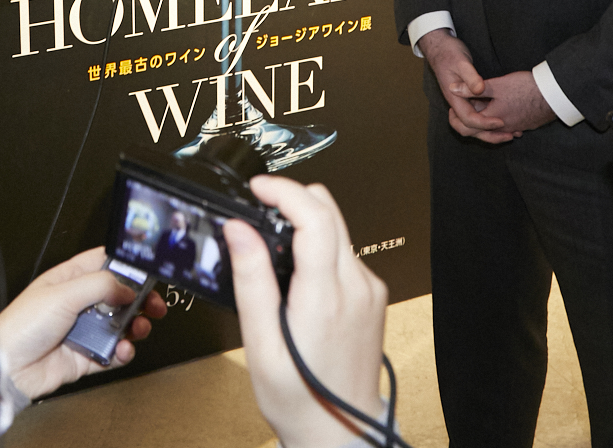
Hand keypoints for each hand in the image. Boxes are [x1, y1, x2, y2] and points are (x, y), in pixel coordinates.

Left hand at [0, 246, 167, 400]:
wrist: (9, 368)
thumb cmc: (21, 326)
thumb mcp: (63, 294)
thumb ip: (100, 285)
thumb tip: (127, 286)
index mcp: (69, 279)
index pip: (104, 264)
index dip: (126, 267)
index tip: (146, 274)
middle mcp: (77, 303)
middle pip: (118, 296)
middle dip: (139, 300)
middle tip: (154, 305)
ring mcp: (83, 330)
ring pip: (119, 325)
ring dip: (134, 326)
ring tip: (138, 329)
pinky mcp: (86, 356)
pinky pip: (112, 353)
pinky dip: (122, 352)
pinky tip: (122, 350)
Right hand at [227, 176, 388, 447]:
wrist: (342, 432)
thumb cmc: (300, 398)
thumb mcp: (260, 345)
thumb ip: (251, 281)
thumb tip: (240, 231)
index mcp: (324, 296)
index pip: (314, 216)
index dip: (284, 191)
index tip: (258, 188)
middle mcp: (355, 286)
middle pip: (330, 211)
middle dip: (293, 199)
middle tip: (260, 210)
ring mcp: (369, 290)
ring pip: (339, 229)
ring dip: (307, 224)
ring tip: (274, 252)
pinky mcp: (373, 296)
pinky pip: (345, 254)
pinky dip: (320, 249)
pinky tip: (299, 279)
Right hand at [417, 31, 504, 140]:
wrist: (440, 48)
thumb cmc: (449, 53)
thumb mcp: (461, 62)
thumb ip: (470, 77)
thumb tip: (480, 90)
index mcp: (454, 98)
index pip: (468, 119)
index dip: (485, 123)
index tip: (501, 121)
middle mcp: (458, 104)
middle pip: (471, 129)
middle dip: (490, 135)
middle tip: (510, 135)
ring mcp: (463, 102)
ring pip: (476, 124)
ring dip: (492, 131)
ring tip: (512, 132)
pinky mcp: (469, 99)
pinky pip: (480, 114)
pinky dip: (492, 120)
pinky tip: (507, 118)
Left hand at [461, 68, 554, 139]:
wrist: (554, 94)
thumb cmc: (525, 88)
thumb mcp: (497, 85)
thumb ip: (473, 88)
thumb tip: (452, 88)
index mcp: (493, 120)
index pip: (468, 128)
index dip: (457, 118)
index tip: (454, 107)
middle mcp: (504, 129)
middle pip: (481, 131)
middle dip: (471, 120)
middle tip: (465, 106)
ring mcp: (516, 127)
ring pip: (495, 128)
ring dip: (486, 119)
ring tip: (481, 104)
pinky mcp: (525, 124)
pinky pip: (508, 125)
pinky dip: (500, 119)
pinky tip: (500, 108)